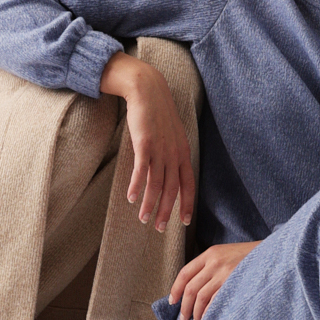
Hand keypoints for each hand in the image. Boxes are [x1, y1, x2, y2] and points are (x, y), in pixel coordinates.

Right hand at [99, 52, 194, 229]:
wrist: (148, 91)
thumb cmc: (158, 114)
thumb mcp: (172, 135)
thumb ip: (172, 153)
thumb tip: (170, 172)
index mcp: (183, 152)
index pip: (189, 184)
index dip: (187, 204)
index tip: (185, 222)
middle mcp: (174, 153)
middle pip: (172, 189)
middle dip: (167, 211)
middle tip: (160, 229)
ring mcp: (160, 149)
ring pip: (156, 184)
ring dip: (150, 204)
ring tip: (144, 219)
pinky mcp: (144, 144)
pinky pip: (142, 171)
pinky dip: (137, 187)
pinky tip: (131, 198)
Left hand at [169, 242, 258, 319]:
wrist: (272, 255)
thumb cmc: (248, 257)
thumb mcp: (226, 254)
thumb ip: (210, 266)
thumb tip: (194, 289)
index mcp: (210, 253)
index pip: (185, 272)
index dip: (176, 289)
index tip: (173, 301)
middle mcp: (215, 262)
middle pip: (191, 288)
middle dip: (185, 307)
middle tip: (184, 319)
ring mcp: (225, 273)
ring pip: (200, 297)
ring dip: (195, 313)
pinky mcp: (234, 283)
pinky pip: (215, 302)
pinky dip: (208, 313)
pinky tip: (208, 319)